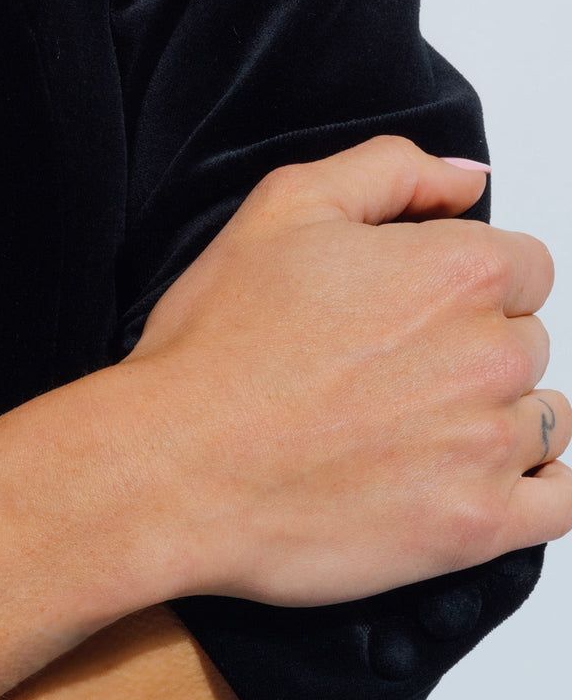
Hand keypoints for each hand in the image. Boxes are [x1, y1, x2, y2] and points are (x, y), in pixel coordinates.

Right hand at [116, 134, 571, 606]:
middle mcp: (489, 356)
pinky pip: (556, 507)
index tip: (412, 328)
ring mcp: (485, 447)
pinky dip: (534, 496)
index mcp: (459, 272)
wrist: (167, 473)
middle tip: (391, 391)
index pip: (521, 271)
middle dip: (471, 362)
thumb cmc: (211, 355)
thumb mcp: (281, 211)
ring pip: (541, 424)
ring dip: (494, 428)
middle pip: (526, 349)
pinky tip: (486, 490)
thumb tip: (469, 181)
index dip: (464, 295)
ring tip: (417, 446)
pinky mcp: (470, 527)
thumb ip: (390, 172)